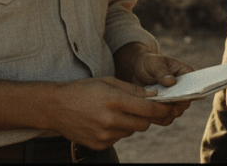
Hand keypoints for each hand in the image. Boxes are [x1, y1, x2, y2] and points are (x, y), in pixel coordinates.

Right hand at [45, 76, 184, 149]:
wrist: (56, 107)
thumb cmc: (83, 89)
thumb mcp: (108, 81)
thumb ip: (132, 90)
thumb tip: (154, 96)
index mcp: (113, 100)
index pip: (147, 109)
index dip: (162, 109)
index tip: (170, 107)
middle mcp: (110, 120)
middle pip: (143, 123)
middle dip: (149, 116)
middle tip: (149, 107)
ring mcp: (104, 135)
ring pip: (132, 130)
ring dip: (132, 122)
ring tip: (120, 110)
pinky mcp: (99, 145)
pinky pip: (119, 138)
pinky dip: (119, 129)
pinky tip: (106, 119)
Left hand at [113, 43, 193, 123]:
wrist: (137, 71)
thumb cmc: (149, 63)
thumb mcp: (154, 63)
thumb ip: (162, 72)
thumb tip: (172, 81)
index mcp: (185, 74)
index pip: (193, 84)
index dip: (190, 91)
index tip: (180, 95)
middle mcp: (184, 90)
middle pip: (185, 103)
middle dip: (173, 105)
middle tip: (160, 103)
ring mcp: (175, 101)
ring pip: (175, 113)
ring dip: (163, 113)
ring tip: (150, 108)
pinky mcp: (166, 110)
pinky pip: (165, 119)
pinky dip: (157, 118)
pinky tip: (147, 114)